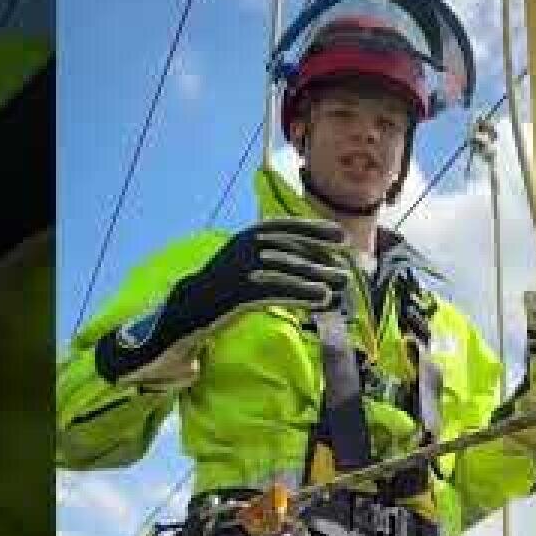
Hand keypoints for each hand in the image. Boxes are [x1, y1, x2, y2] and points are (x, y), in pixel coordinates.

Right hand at [99, 217, 349, 384]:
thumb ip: (274, 254)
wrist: (188, 308)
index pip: (286, 227)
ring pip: (287, 271)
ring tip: (340, 287)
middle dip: (321, 258)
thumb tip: (313, 257)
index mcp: (247, 236)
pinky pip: (276, 292)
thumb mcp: (248, 261)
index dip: (315, 229)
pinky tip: (321, 300)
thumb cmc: (226, 287)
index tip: (341, 236)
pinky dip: (301, 294)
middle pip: (291, 250)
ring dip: (317, 278)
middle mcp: (243, 249)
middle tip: (346, 269)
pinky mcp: (238, 295)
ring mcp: (240, 271)